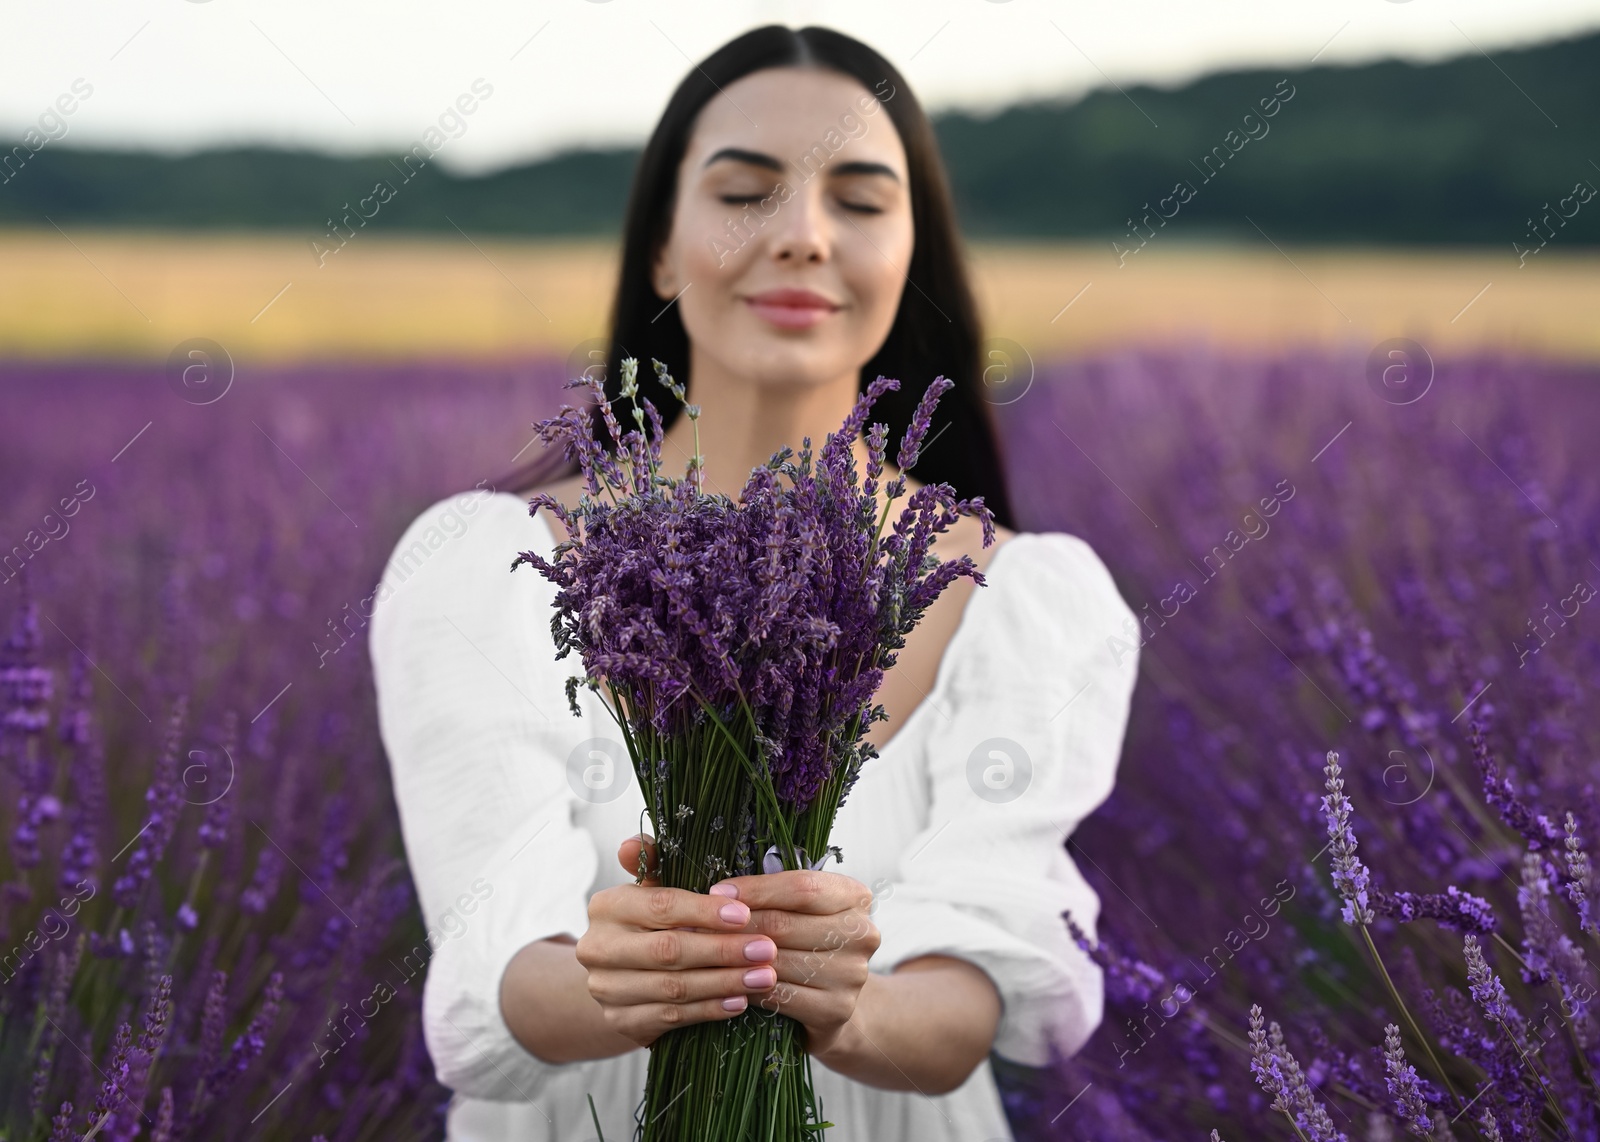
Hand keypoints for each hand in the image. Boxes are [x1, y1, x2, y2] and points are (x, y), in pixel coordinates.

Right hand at [574, 834, 785, 1048]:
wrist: (621, 974)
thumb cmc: (652, 921)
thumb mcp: (654, 887)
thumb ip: (655, 861)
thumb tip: (634, 844)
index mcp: (607, 906)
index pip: (661, 906)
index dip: (705, 912)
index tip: (746, 914)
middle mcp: (598, 948)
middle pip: (669, 950)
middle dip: (723, 950)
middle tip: (767, 950)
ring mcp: (606, 989)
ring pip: (673, 988)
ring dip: (724, 982)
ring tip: (764, 977)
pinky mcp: (620, 1021)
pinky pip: (671, 1018)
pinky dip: (708, 1010)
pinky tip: (739, 1001)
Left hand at [703, 857, 880, 1059]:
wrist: (832, 1000)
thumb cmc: (805, 942)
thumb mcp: (801, 910)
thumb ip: (773, 895)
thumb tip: (718, 894)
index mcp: (856, 897)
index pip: (802, 886)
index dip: (756, 889)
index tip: (717, 892)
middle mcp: (862, 933)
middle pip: (786, 923)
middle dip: (737, 925)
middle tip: (699, 924)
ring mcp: (853, 974)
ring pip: (778, 961)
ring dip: (735, 958)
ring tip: (704, 952)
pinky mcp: (837, 1009)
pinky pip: (779, 995)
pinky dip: (748, 988)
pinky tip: (727, 982)